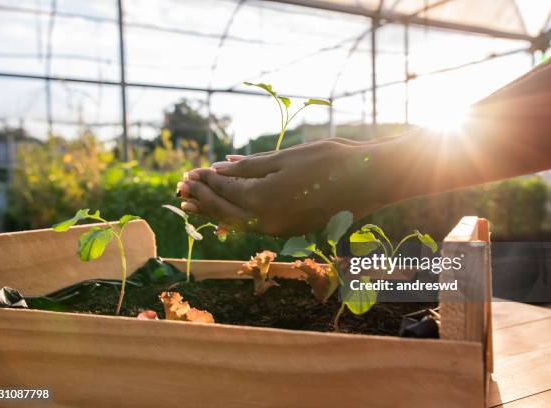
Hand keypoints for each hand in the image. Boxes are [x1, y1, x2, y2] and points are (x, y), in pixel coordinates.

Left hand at [177, 139, 386, 236]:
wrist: (369, 180)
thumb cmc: (330, 160)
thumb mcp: (285, 157)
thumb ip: (249, 166)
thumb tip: (219, 168)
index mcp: (263, 199)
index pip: (224, 189)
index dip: (204, 180)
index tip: (188, 173)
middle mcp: (267, 221)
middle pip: (225, 210)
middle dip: (203, 198)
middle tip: (181, 190)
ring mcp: (281, 230)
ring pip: (238, 222)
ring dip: (216, 211)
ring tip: (194, 204)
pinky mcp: (292, 231)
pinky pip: (255, 226)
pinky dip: (237, 217)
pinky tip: (228, 213)